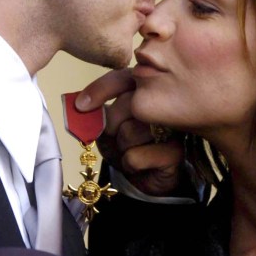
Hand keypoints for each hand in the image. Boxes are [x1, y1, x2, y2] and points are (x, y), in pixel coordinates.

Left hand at [75, 69, 183, 195]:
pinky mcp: (175, 151)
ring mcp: (173, 127)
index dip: (101, 89)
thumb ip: (98, 111)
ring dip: (122, 148)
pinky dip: (130, 164)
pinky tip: (141, 165)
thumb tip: (81, 104)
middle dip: (111, 126)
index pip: (122, 78)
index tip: (81, 105)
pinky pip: (135, 156)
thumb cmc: (127, 145)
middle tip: (117, 137)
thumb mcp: (107, 126)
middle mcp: (165, 103)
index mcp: (147, 89)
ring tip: (132, 150)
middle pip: (126, 104)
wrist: (146, 176)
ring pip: (129, 132)